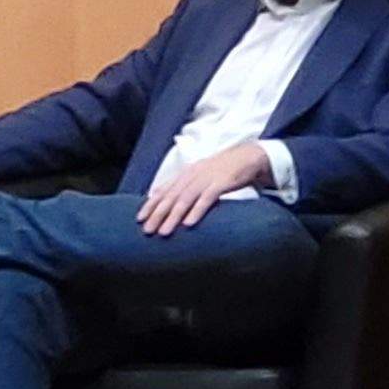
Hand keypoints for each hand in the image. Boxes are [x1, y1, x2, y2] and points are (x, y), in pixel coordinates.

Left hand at [137, 144, 268, 235]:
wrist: (249, 156)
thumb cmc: (223, 170)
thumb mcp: (200, 175)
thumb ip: (183, 186)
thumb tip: (162, 196)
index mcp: (186, 173)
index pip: (164, 190)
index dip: (150, 205)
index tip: (139, 219)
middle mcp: (193, 175)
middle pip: (171, 196)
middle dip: (157, 214)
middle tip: (147, 230)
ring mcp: (207, 178)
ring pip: (185, 199)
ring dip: (173, 216)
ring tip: (164, 232)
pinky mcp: (222, 182)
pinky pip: (207, 198)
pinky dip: (196, 211)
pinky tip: (188, 223)